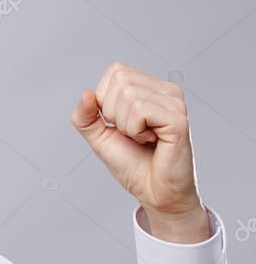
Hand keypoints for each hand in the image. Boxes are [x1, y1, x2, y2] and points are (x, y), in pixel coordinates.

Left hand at [70, 62, 209, 242]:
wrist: (154, 192)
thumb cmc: (132, 163)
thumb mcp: (99, 137)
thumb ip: (85, 116)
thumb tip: (86, 93)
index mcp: (150, 88)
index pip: (115, 71)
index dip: (105, 101)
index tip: (122, 125)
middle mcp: (166, 89)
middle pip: (120, 81)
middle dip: (114, 114)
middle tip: (133, 134)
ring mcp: (175, 102)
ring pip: (128, 95)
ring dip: (125, 126)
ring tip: (143, 138)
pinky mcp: (178, 118)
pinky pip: (139, 111)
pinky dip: (135, 131)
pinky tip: (152, 141)